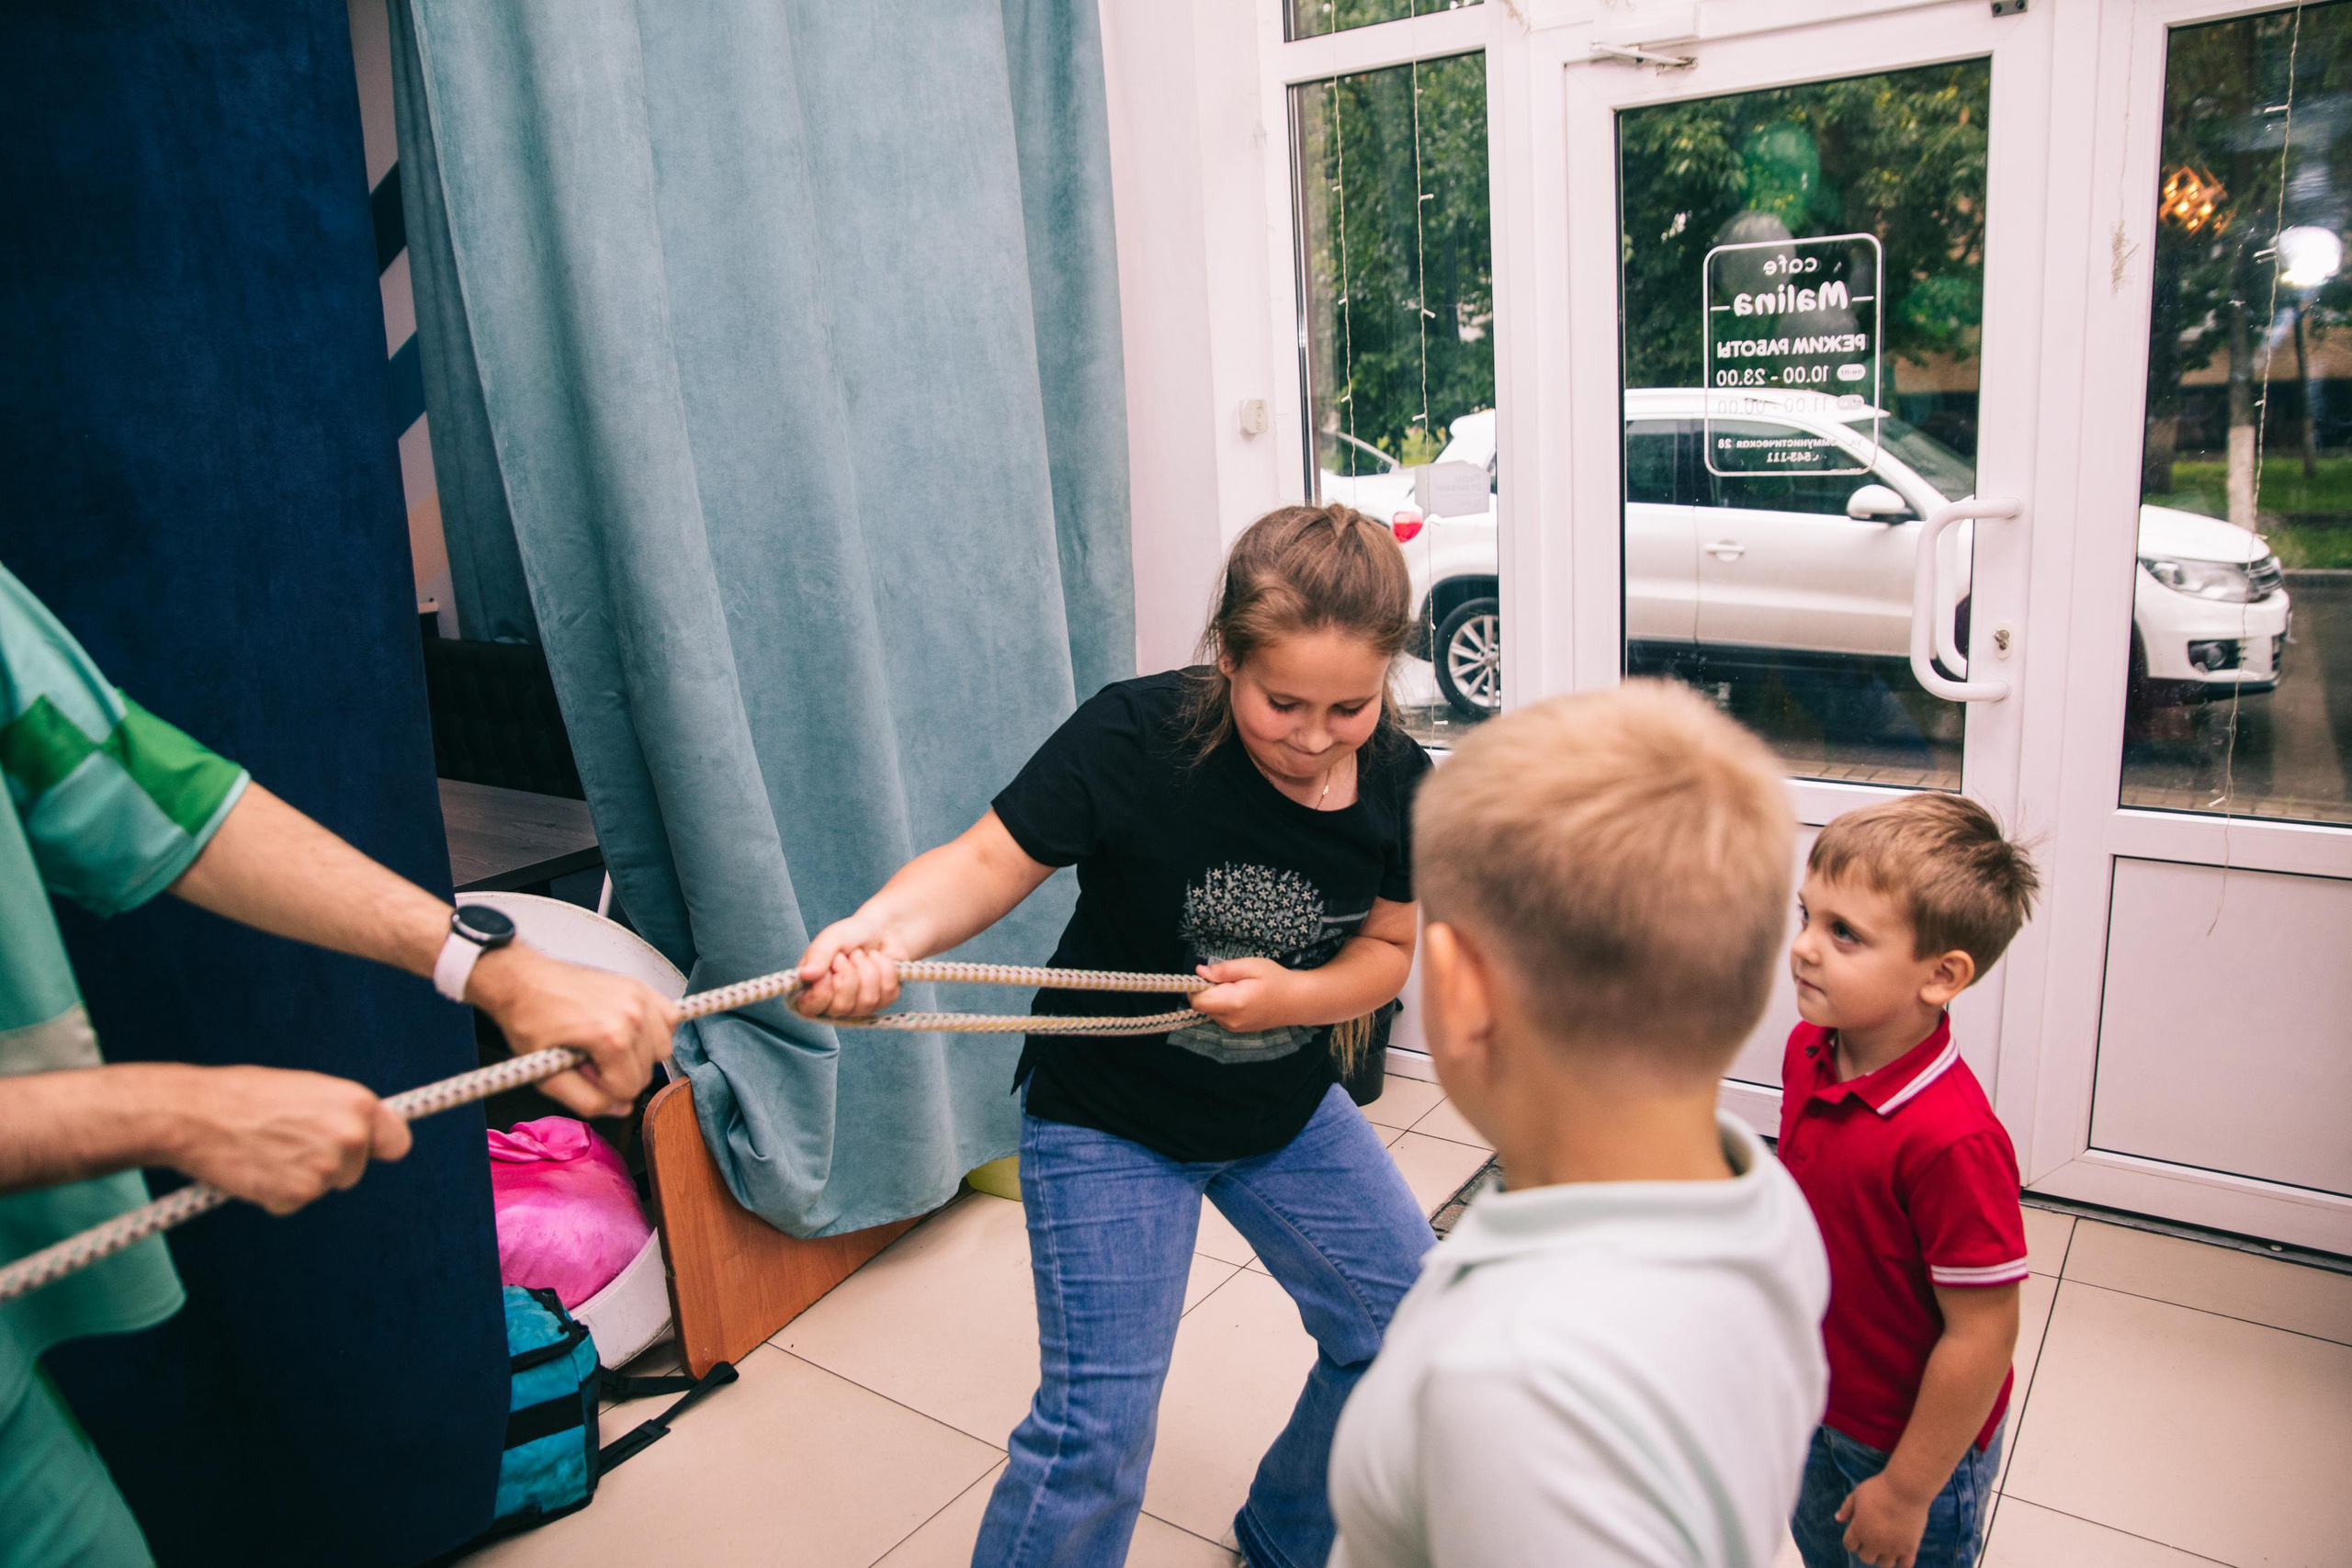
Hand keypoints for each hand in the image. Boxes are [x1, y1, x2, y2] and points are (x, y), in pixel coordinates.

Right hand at [164, 1064, 411, 1215]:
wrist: (195, 1114)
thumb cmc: (245, 1095)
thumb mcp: (307, 1090)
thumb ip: (338, 1114)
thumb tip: (358, 1133)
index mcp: (358, 1104)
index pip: (396, 1142)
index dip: (376, 1148)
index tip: (364, 1151)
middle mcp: (351, 1137)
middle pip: (354, 1170)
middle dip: (327, 1164)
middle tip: (287, 1144)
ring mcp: (325, 1169)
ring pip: (323, 1187)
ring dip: (299, 1178)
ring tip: (265, 1151)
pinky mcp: (297, 1196)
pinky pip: (293, 1203)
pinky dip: (274, 1194)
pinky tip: (253, 1169)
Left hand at [466, 944, 676, 1117]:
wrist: (523, 980)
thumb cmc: (529, 1021)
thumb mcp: (546, 1075)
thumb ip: (586, 1101)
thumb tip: (621, 1109)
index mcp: (611, 1037)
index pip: (630, 1089)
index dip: (604, 1089)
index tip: (582, 1071)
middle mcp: (633, 1015)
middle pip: (647, 1072)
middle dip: (619, 1073)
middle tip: (588, 1057)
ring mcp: (640, 997)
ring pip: (662, 1049)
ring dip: (638, 1055)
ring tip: (607, 1044)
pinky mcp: (641, 987)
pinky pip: (669, 1020)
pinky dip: (654, 1031)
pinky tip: (629, 1031)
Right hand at [792, 913, 907, 1019]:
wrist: (881, 929)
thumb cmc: (851, 934)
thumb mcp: (831, 938)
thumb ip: (817, 954)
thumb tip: (805, 974)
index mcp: (811, 991)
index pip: (809, 1009)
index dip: (822, 989)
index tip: (832, 963)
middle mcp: (832, 1004)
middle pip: (842, 1006)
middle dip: (849, 974)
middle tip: (849, 956)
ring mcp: (859, 1007)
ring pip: (867, 1000)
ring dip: (868, 968)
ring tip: (862, 956)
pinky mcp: (883, 1002)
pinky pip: (887, 992)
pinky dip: (885, 968)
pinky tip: (877, 960)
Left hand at [1189, 958, 1301, 1033]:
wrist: (1296, 1001)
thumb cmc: (1276, 980)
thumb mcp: (1251, 966)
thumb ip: (1224, 970)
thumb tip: (1199, 971)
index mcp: (1233, 1003)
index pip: (1197, 1001)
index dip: (1197, 987)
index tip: (1211, 976)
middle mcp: (1230, 1020)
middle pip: (1202, 1006)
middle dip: (1207, 991)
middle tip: (1228, 980)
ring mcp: (1234, 1028)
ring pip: (1210, 1011)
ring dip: (1215, 998)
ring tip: (1237, 988)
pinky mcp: (1237, 1029)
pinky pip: (1219, 1016)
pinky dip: (1223, 1005)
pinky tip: (1240, 997)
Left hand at [1837, 1472, 1934, 1567]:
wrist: (1906, 1488)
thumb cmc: (1879, 1488)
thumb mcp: (1857, 1493)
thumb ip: (1847, 1507)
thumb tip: (1838, 1519)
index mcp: (1858, 1530)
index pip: (1849, 1546)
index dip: (1852, 1540)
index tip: (1858, 1533)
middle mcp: (1874, 1543)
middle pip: (1865, 1558)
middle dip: (1867, 1549)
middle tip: (1873, 1539)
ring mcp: (1892, 1547)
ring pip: (1884, 1565)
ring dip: (1883, 1557)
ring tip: (1887, 1547)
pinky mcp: (1910, 1548)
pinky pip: (1905, 1566)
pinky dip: (1902, 1563)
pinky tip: (1901, 1554)